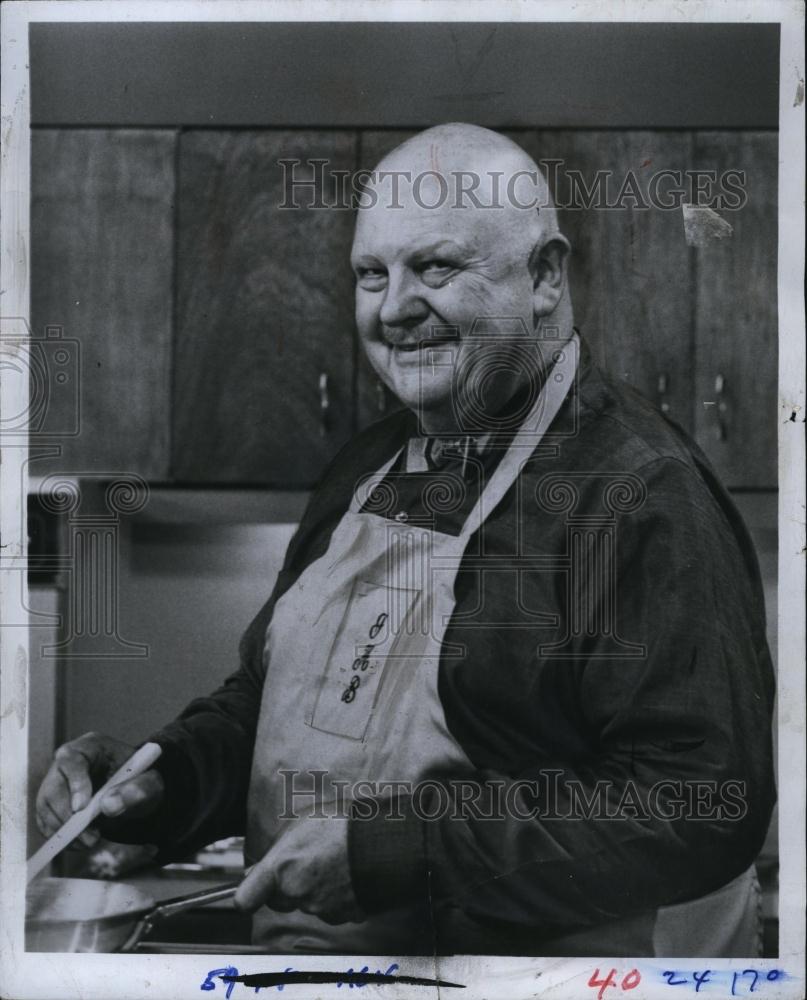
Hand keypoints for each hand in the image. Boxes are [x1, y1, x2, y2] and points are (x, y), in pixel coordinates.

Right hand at [36, 731, 164, 847]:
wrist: (135, 791)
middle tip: (90, 838)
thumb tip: (108, 806)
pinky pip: (46, 823)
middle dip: (68, 816)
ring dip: (64, 830)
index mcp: (91, 746)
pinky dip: (60, 837)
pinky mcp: (52, 804)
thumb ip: (137, 789)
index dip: (74, 783)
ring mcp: (55, 783)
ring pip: (46, 808)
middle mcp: (67, 762)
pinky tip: (81, 843)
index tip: (82, 807)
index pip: (72, 759)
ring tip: (90, 841)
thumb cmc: (141, 781)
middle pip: (53, 787)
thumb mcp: (150, 783)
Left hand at [234, 816, 363, 924]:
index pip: (244, 899)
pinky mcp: (343, 915)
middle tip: (305, 864)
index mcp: (280, 868)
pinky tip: (346, 875)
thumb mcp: (300, 822)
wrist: (382, 839)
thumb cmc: (343, 824)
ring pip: (307, 905)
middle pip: (278, 901)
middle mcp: (296, 892)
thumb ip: (279, 848)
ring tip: (332, 864)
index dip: (246, 895)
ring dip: (315, 890)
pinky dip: (337, 898)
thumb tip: (267, 862)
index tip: (251, 888)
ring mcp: (320, 907)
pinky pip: (332, 910)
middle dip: (287, 887)